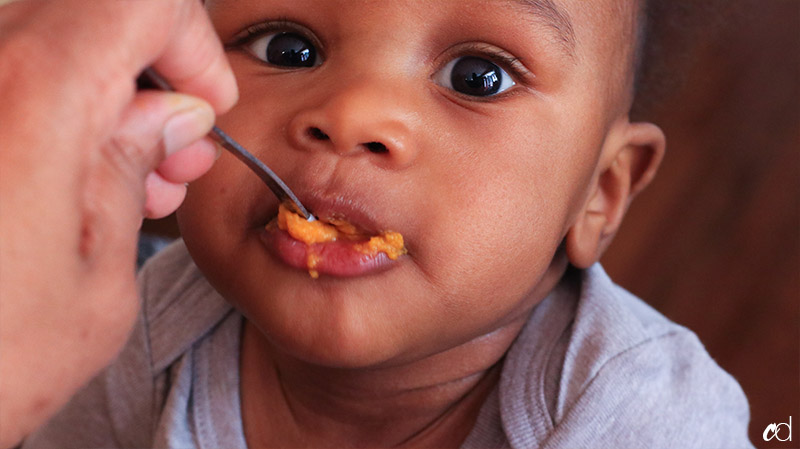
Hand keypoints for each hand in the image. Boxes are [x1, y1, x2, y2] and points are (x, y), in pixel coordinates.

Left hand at [0, 1, 236, 446]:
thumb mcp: (98, 284)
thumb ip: (131, 173)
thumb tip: (166, 119)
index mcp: (27, 95)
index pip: (140, 1)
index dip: (192, 42)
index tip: (205, 99)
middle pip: (86, 14)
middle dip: (144, 73)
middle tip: (170, 146)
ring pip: (33, 40)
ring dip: (92, 92)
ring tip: (119, 174)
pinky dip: (39, 112)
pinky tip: (60, 178)